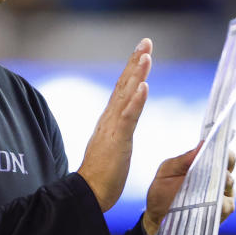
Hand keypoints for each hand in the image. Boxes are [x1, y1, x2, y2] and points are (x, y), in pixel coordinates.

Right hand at [77, 39, 151, 211]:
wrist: (88, 193)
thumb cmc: (102, 175)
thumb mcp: (115, 147)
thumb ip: (118, 131)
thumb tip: (124, 122)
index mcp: (110, 120)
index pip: (123, 89)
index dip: (133, 69)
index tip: (143, 50)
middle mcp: (110, 118)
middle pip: (124, 84)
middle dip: (136, 61)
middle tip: (146, 41)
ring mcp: (112, 127)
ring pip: (126, 95)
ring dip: (137, 74)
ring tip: (146, 55)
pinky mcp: (117, 140)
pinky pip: (128, 117)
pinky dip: (136, 100)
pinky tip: (143, 86)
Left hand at [142, 147, 235, 234]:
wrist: (157, 216)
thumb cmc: (162, 190)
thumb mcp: (168, 171)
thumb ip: (185, 159)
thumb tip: (202, 144)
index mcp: (207, 165)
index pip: (223, 154)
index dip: (223, 150)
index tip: (217, 148)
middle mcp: (218, 178)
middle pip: (229, 167)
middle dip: (221, 165)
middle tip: (211, 166)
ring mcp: (222, 195)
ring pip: (229, 185)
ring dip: (218, 182)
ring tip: (206, 184)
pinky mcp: (220, 212)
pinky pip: (225, 205)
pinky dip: (217, 202)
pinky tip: (207, 201)